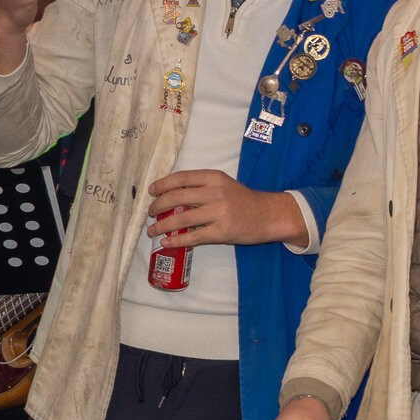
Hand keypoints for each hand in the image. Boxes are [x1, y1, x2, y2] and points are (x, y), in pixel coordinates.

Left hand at [146, 171, 307, 247]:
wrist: (269, 215)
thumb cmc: (243, 200)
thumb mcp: (223, 184)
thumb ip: (201, 186)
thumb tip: (170, 194)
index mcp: (213, 178)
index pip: (181, 178)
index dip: (162, 184)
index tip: (152, 191)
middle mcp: (215, 193)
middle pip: (176, 197)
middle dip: (158, 206)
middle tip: (150, 212)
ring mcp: (218, 213)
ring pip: (181, 218)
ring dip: (161, 225)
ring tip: (152, 230)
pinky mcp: (221, 232)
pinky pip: (193, 236)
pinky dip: (176, 240)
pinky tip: (166, 242)